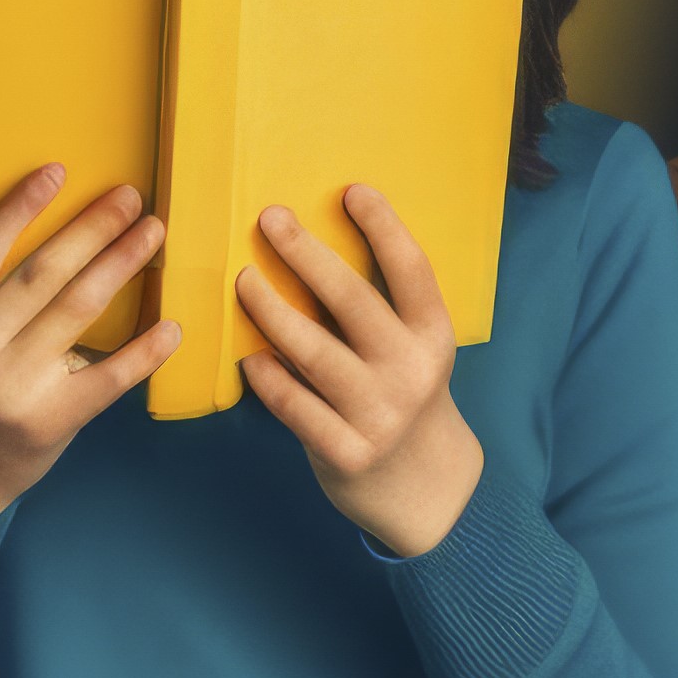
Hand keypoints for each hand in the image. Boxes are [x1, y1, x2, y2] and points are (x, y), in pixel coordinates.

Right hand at [0, 164, 178, 534]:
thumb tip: (50, 246)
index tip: (58, 172)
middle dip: (92, 229)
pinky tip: (171, 326)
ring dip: (120, 266)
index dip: (20, 209)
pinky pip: (107, 377)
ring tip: (151, 234)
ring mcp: (9, 391)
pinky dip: (143, 350)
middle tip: (130, 197)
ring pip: (76, 312)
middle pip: (42, 275)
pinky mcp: (47, 423)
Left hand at [234, 187, 482, 556]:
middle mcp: (412, 372)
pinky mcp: (347, 453)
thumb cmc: (404, 396)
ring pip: (315, 353)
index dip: (384, 227)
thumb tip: (312, 245)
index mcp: (433, 337)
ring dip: (272, 311)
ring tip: (243, 280)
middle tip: (270, 219)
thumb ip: (380, 309)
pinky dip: (269, 379)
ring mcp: (379, 415)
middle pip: (354, 301)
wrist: (424, 487)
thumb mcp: (413, 351)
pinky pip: (296, 407)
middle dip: (307, 255)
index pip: (412, 270)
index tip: (351, 190)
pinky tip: (250, 358)